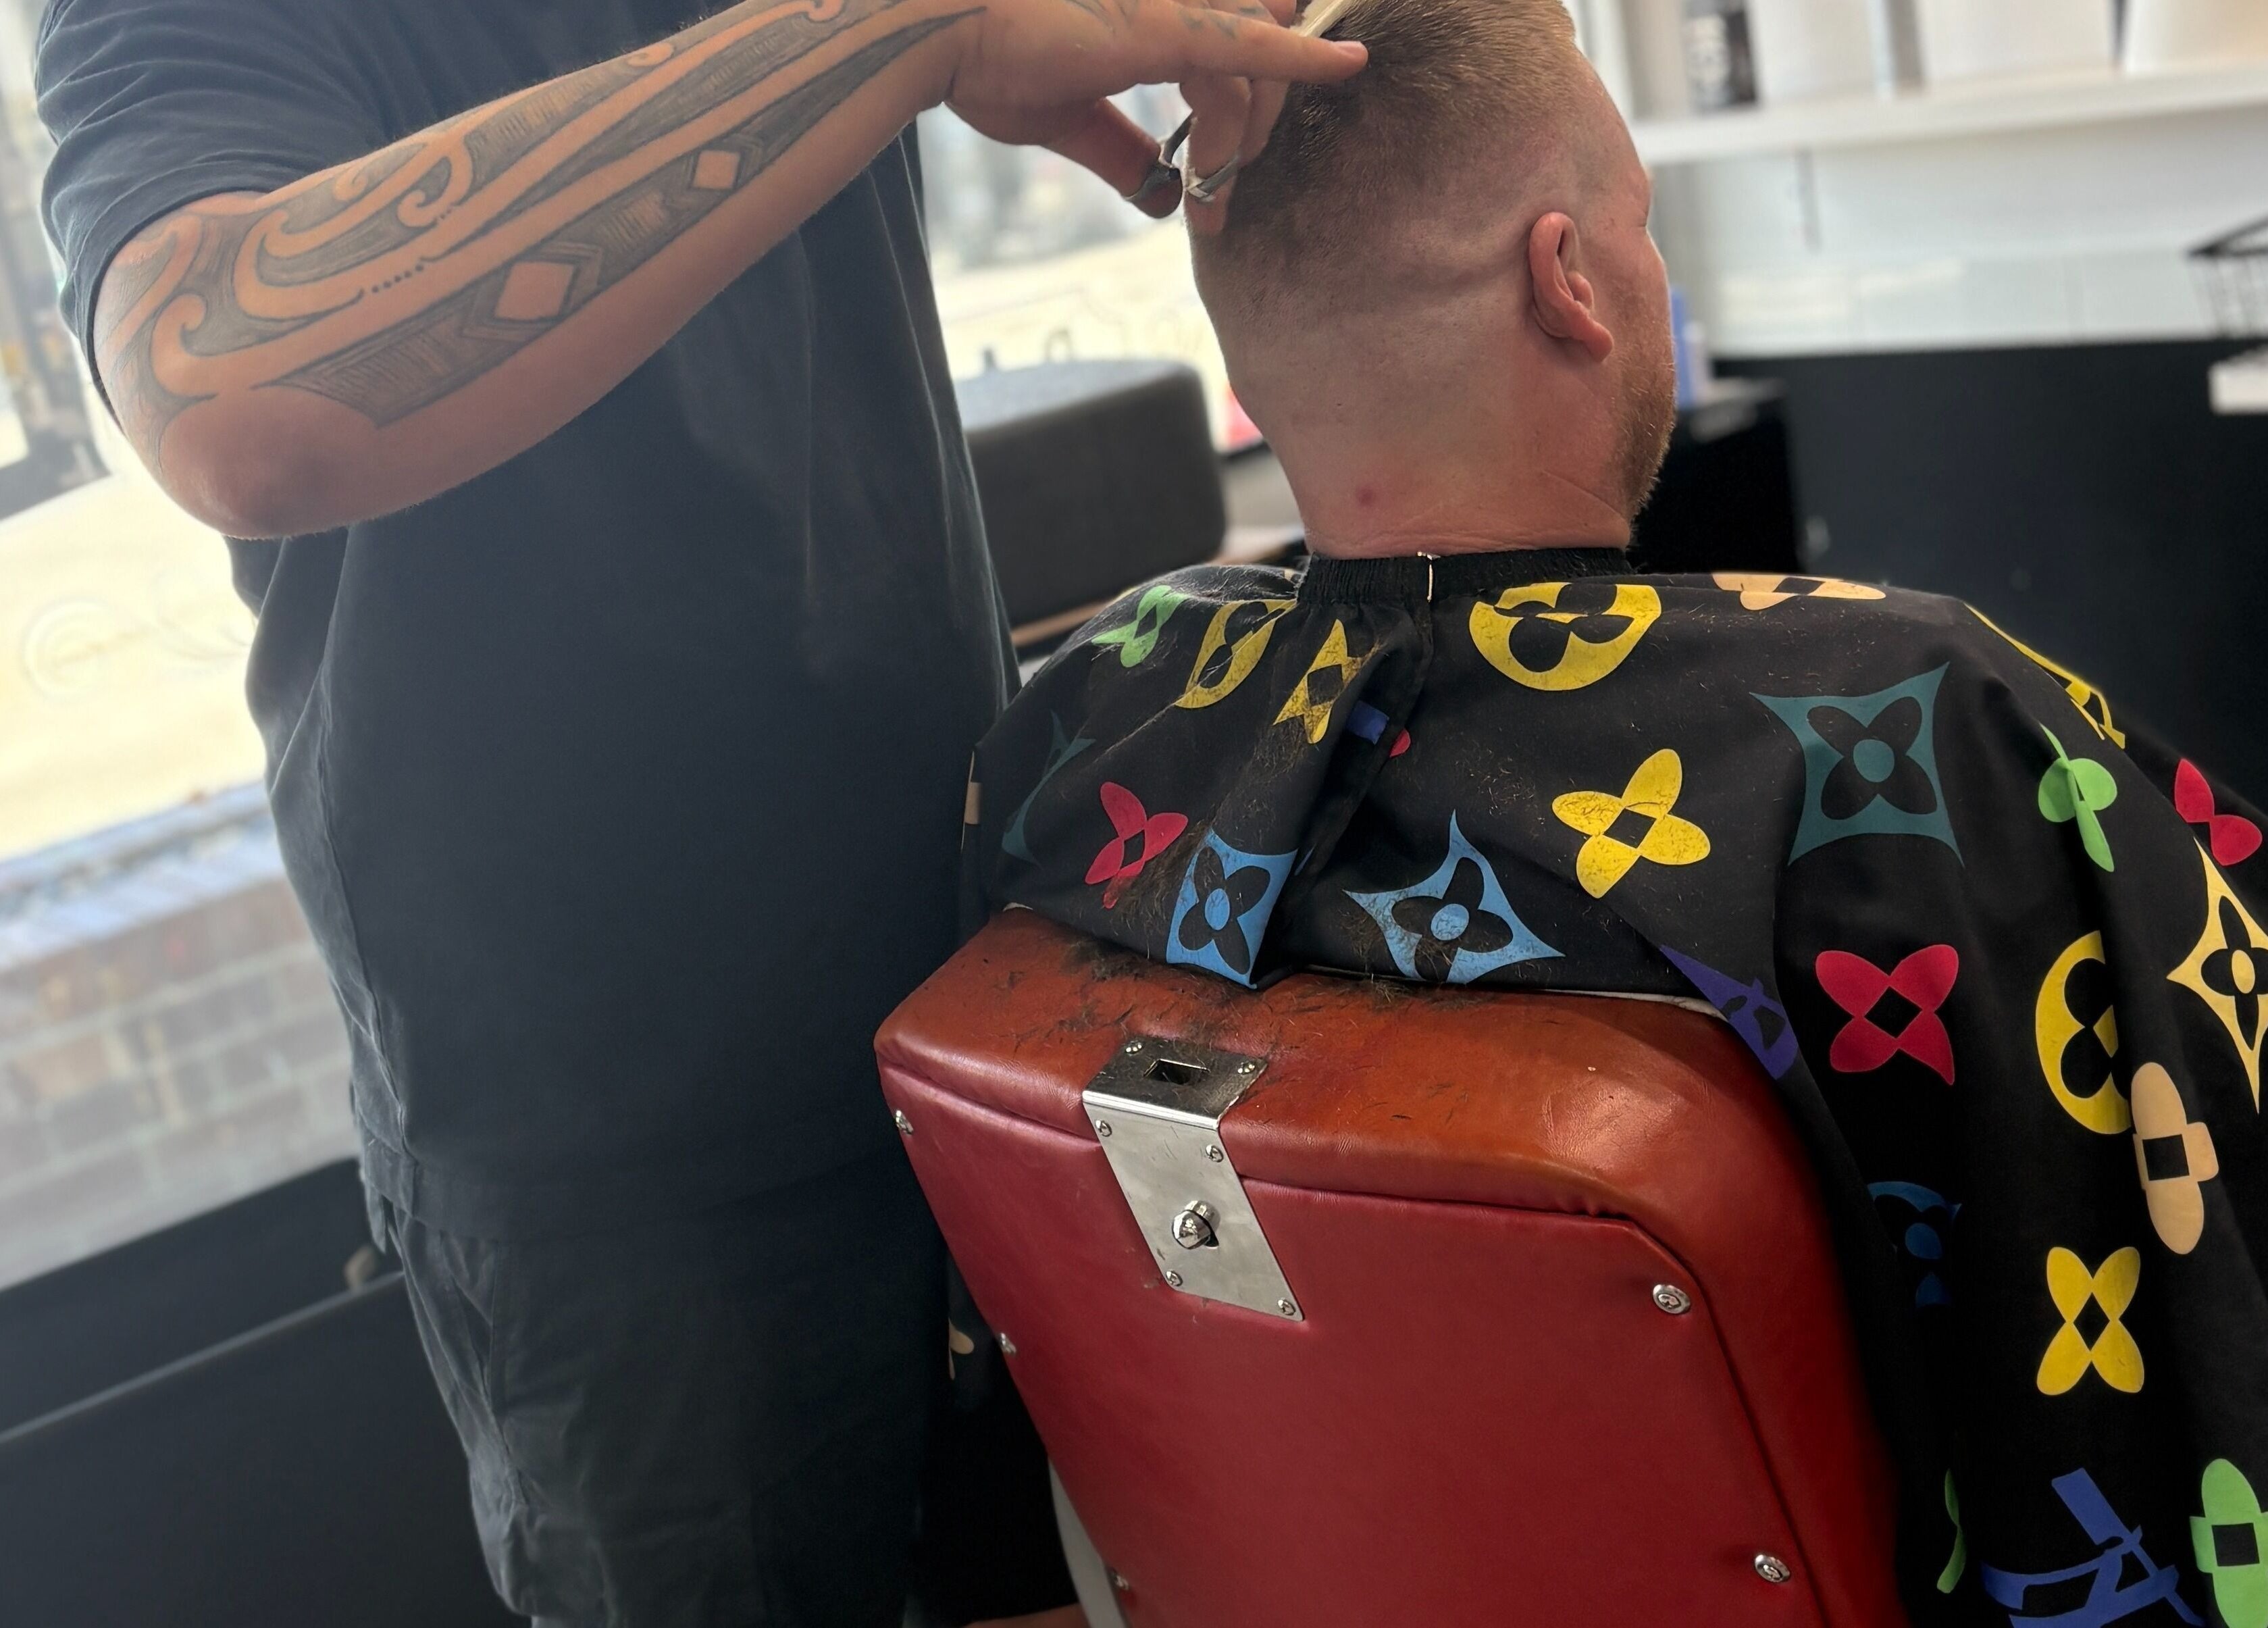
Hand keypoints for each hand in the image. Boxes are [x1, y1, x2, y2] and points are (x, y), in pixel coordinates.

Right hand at [941, 0, 1363, 222]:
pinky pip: (1256, 47)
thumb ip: (1120, 147)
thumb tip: (1161, 195)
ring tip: (1218, 203)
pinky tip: (1349, 65)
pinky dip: (1304, 61)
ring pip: (1251, 68)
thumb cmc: (984, 57)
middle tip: (1221, 193)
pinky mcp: (1170, 23)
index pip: (1228, 30)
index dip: (1251, 85)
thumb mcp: (1065, 115)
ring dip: (1243, 139)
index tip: (1232, 150)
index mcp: (1145, 8)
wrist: (936, 30)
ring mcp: (1173, 0)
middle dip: (1252, 125)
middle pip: (1253, 47)